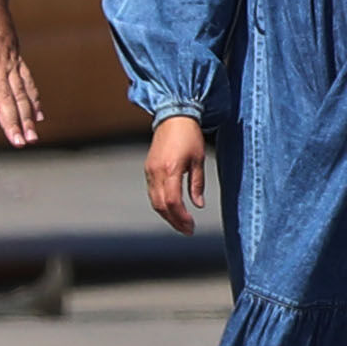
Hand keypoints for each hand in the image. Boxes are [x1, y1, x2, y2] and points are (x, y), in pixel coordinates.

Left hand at [0, 0, 45, 149]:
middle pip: (6, 99)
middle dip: (13, 124)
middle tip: (20, 144)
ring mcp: (9, 60)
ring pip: (21, 93)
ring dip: (27, 116)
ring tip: (32, 137)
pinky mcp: (16, 55)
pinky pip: (27, 80)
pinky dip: (34, 98)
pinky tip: (39, 114)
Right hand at [146, 114, 215, 231]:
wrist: (173, 116)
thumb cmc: (189, 135)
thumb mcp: (198, 160)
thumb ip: (197, 184)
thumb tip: (198, 205)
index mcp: (170, 170)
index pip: (172, 202)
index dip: (181, 217)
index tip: (191, 226)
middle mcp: (156, 172)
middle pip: (161, 205)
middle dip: (174, 221)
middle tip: (187, 230)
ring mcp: (150, 171)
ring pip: (154, 201)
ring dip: (167, 215)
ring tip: (180, 223)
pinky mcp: (148, 168)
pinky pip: (152, 192)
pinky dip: (161, 204)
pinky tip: (172, 208)